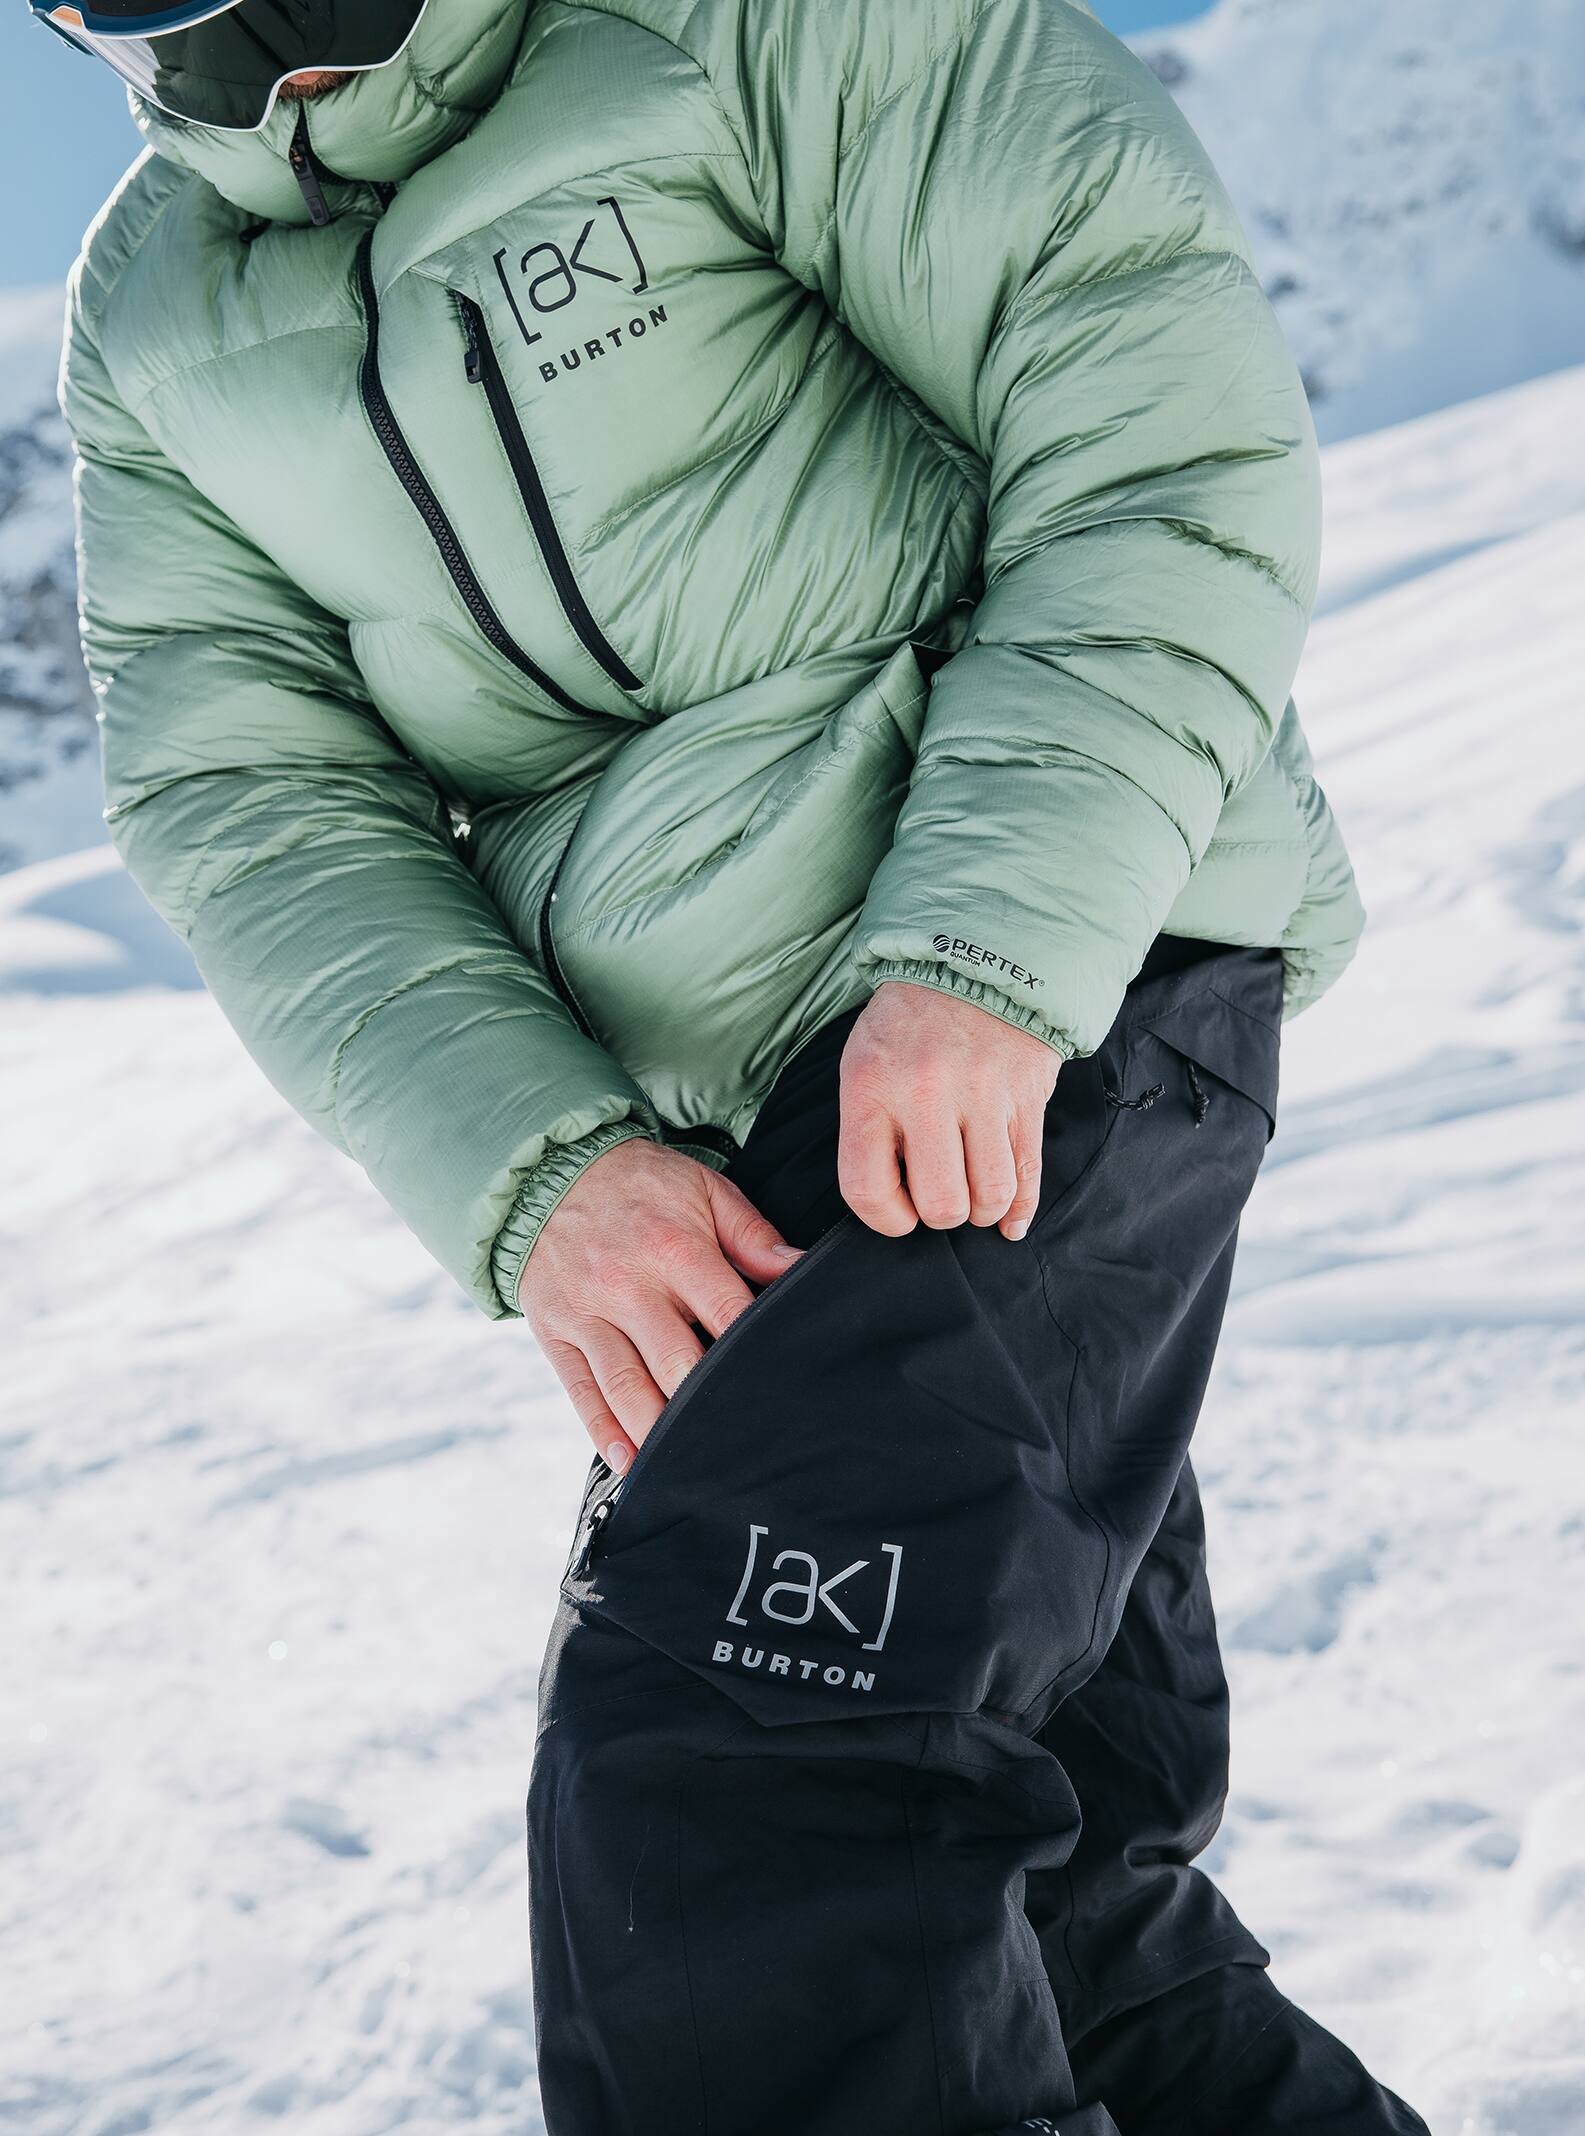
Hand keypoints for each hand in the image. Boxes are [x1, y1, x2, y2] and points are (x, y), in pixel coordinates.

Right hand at [520, 1139, 800, 1472]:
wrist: (554, 1172)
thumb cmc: (644, 1187)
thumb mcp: (705, 1191)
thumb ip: (754, 1236)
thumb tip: (800, 1270)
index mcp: (673, 1248)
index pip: (727, 1314)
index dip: (755, 1352)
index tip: (782, 1383)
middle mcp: (627, 1285)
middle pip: (676, 1363)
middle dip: (712, 1404)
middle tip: (747, 1440)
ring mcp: (586, 1312)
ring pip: (626, 1386)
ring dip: (659, 1431)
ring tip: (692, 1464)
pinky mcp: (555, 1332)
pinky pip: (581, 1391)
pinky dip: (605, 1432)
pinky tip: (632, 1460)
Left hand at [839, 980, 1058, 1241]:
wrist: (972, 965)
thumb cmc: (907, 1028)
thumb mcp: (862, 1066)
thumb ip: (868, 1133)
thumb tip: (896, 1204)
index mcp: (872, 1087)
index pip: (868, 1189)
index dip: (885, 1220)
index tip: (898, 1215)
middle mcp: (927, 1092)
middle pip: (941, 1203)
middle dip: (941, 1215)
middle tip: (940, 1195)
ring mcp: (983, 1094)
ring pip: (990, 1195)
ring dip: (982, 1209)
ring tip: (973, 1194)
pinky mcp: (1027, 1095)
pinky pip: (1029, 1173)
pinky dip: (1020, 1208)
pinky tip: (1010, 1220)